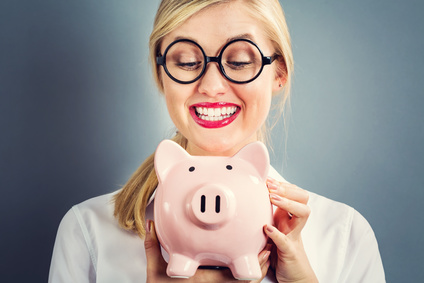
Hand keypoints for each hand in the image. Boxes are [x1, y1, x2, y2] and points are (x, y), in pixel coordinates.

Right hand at [144, 220, 270, 282]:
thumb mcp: (154, 271)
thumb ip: (152, 246)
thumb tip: (150, 224)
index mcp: (206, 281)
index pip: (235, 275)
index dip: (253, 262)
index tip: (261, 247)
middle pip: (248, 280)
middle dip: (260, 263)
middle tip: (268, 246)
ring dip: (256, 270)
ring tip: (264, 253)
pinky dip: (247, 277)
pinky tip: (246, 263)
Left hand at [264, 177, 317, 282]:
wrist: (293, 277)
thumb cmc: (279, 251)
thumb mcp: (271, 229)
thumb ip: (265, 215)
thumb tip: (248, 198)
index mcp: (289, 216)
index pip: (295, 192)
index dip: (283, 184)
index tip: (267, 180)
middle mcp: (294, 223)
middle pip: (303, 198)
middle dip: (287, 189)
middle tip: (271, 187)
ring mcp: (294, 237)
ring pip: (303, 213)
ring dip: (288, 203)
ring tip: (273, 199)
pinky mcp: (290, 252)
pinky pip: (286, 241)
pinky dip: (277, 234)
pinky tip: (267, 228)